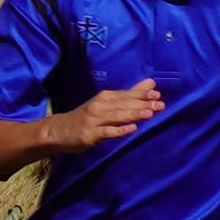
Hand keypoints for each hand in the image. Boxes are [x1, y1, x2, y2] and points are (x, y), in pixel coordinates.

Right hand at [51, 81, 166, 154]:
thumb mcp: (106, 103)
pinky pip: (107, 132)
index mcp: (105, 97)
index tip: (158, 94)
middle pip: (124, 105)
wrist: (58, 130)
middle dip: (142, 104)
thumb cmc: (87, 117)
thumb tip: (151, 84)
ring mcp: (94, 120)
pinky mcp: (90, 135)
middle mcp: (100, 106)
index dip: (142, 94)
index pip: (126, 95)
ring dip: (133, 114)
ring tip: (149, 113)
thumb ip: (129, 95)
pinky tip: (131, 129)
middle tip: (160, 105)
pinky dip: (119, 130)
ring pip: (117, 116)